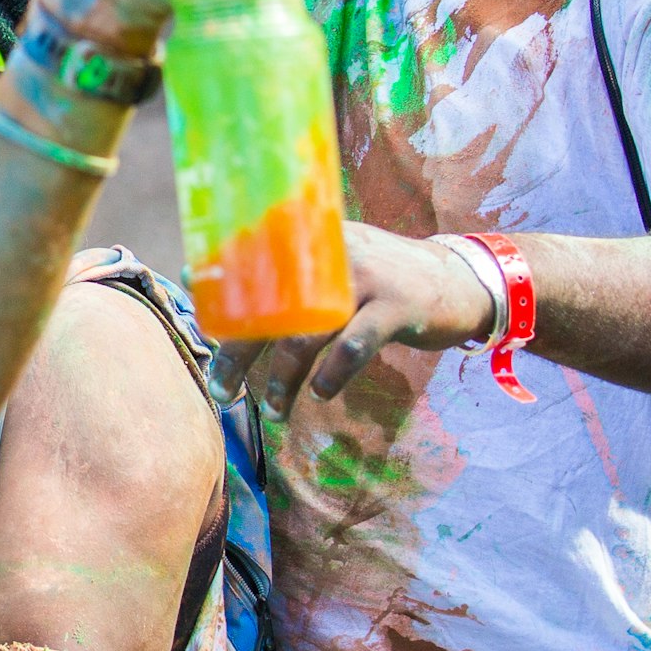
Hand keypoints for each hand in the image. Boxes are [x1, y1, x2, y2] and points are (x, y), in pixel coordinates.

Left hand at [213, 222, 500, 395]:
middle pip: (271, 307)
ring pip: (308, 333)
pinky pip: (353, 347)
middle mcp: (332, 254)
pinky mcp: (396, 307)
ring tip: (274, 410)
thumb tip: (190, 274)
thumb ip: (272, 274)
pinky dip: (332, 375)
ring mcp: (366, 279)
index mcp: (308, 241)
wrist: (460, 279)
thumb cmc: (378, 279)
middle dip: (238, 353)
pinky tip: (321, 392)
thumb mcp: (326, 266)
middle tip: (220, 389)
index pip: (251, 271)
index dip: (221, 306)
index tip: (201, 340)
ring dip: (283, 378)